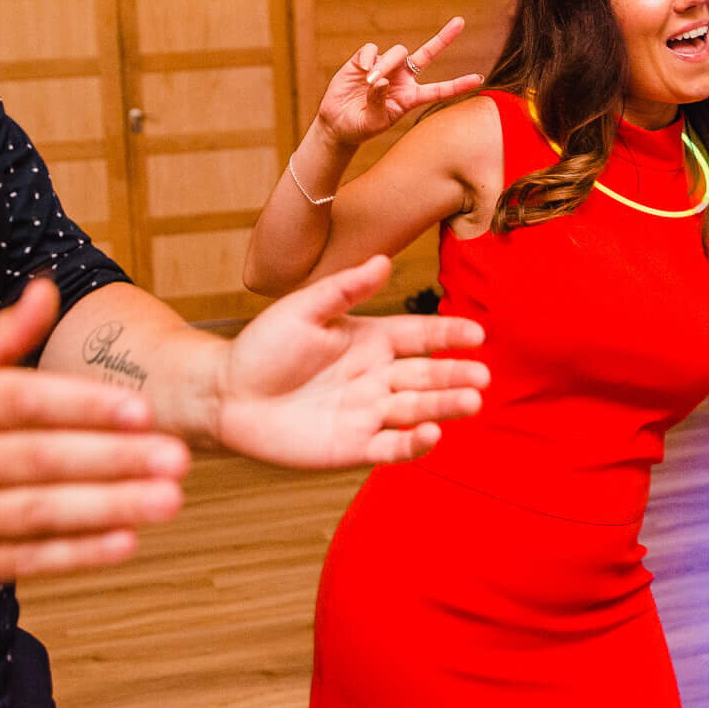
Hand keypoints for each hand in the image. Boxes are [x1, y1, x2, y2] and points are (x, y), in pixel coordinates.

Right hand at [0, 277, 191, 591]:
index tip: (142, 409)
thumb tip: (48, 288)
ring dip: (109, 509)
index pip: (20, 403)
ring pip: (38, 515)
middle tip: (177, 456)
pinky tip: (127, 541)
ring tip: (167, 499)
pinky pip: (26, 560)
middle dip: (114, 460)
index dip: (83, 406)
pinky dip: (77, 554)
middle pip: (38, 461)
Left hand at [216, 255, 488, 467]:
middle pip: (426, 375)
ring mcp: (367, 413)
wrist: (225, 394)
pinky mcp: (353, 446)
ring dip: (445, 406)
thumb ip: (344, 289)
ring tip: (471, 402)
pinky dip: (414, 443)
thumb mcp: (303, 309)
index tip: (478, 334)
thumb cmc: (262, 347)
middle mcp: (376, 376)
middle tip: (483, 377)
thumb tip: (384, 260)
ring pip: (416, 409)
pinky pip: (391, 446)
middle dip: (456, 376)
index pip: (419, 336)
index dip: (449, 336)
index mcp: (369, 339)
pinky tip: (433, 434)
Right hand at [315, 17, 481, 148]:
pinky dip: (369, 58)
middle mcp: (402, 78)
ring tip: (369, 83)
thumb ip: (379, 103)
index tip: (479, 79)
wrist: (337, 122)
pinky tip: (362, 70)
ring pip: (397, 52)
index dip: (458, 85)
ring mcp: (385, 66)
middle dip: (444, 38)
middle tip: (460, 21)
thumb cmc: (360, 127)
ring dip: (386, 65)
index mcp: (411, 97)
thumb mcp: (373, 122)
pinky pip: (372, 49)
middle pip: (427, 54)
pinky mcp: (364, 60)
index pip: (439, 90)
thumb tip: (381, 79)